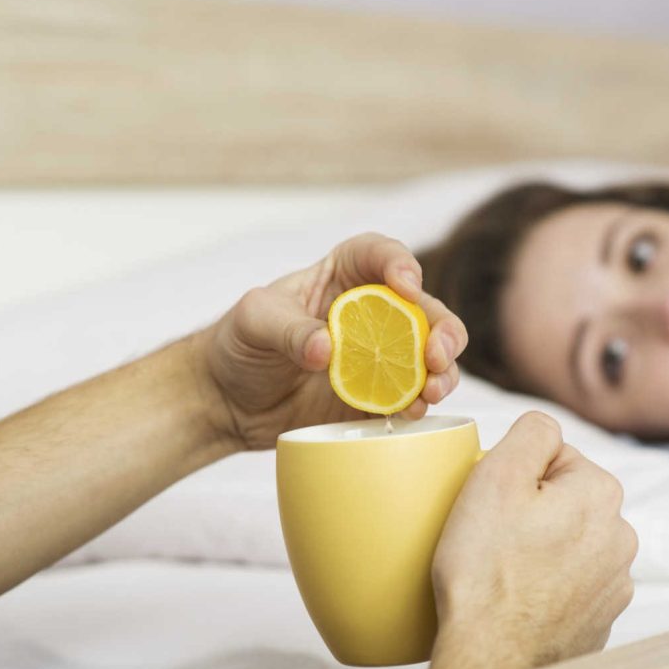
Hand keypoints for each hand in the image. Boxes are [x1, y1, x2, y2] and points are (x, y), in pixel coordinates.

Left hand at [192, 233, 467, 449]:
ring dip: (443, 372)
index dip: (400, 263)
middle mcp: (372, 313)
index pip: (380, 255)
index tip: (406, 285)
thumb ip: (289, 329)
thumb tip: (327, 349)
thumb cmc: (238, 344)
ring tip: (433, 390)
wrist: (226, 402)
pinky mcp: (378, 397)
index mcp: (343, 276)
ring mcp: (380, 357)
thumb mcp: (254, 322)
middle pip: (424, 310)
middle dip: (443, 329)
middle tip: (437, 354)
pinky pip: (411, 398)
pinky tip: (413, 413)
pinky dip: (420, 405)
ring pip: (430, 357)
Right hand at [418, 412, 637, 668]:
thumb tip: (546, 427)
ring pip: (570, 543)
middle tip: (494, 537)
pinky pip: (571, 586)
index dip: (517, 476)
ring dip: (543, 549)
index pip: (555, 458)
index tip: (496, 504)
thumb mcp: (498, 476)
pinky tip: (520, 600)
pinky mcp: (601, 622)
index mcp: (601, 493)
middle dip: (533, 511)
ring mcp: (615, 584)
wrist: (491, 658)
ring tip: (504, 572)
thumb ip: (532, 432)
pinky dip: (549, 587)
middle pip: (565, 501)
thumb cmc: (487, 569)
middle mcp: (621, 537)